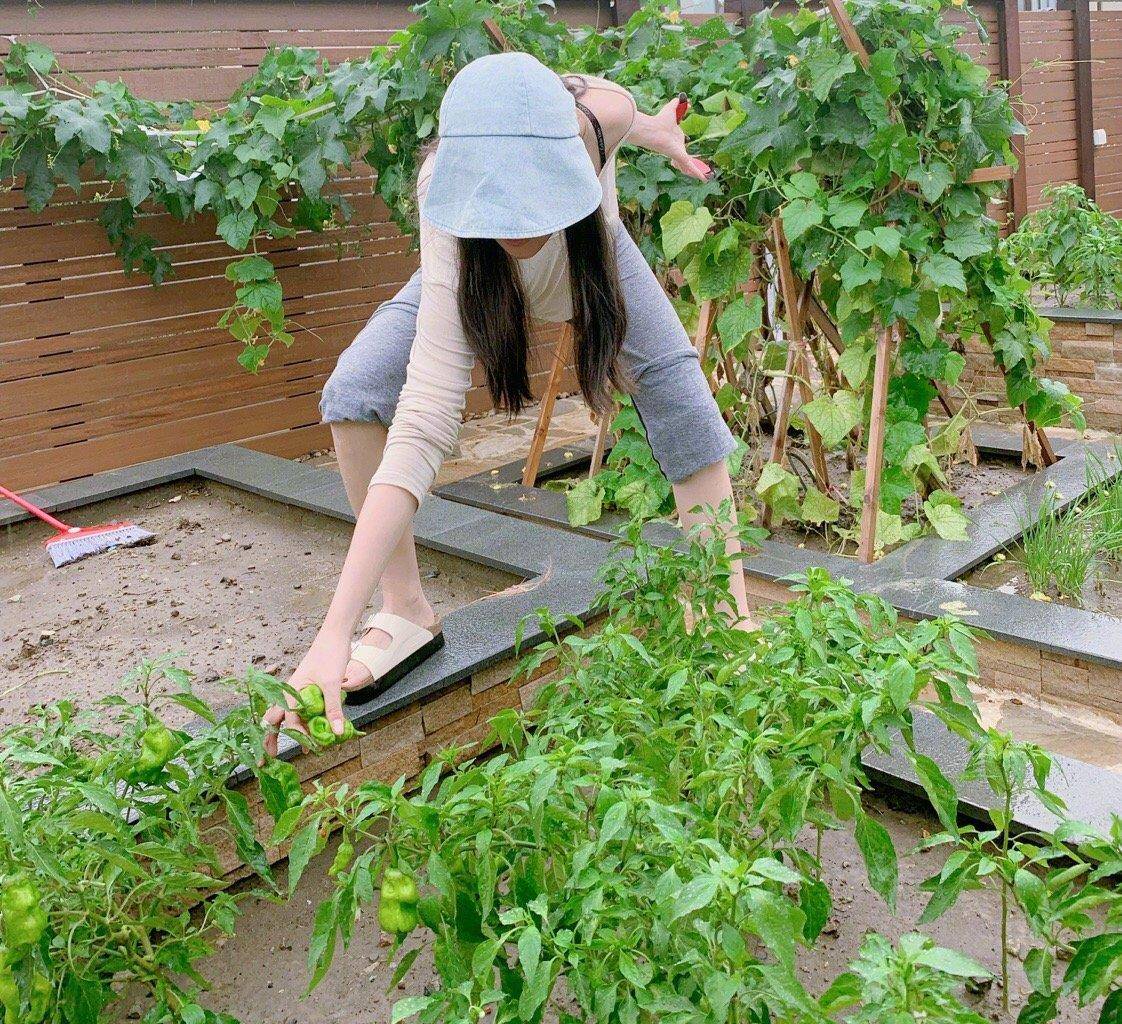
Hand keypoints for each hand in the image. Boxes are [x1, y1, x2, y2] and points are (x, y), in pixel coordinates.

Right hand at [263, 630, 351, 756]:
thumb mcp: (331, 684)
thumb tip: (336, 732)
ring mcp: (301, 691)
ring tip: (301, 748)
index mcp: (291, 691)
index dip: (296, 735)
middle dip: (271, 738)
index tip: (304, 748)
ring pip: (290, 715)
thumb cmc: (329, 656)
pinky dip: (309, 721)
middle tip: (267, 758)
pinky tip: (318, 730)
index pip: (289, 719)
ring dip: (293, 731)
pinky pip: (306, 709)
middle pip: (276, 719)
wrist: (335, 636)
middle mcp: (292, 693)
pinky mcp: (312, 690)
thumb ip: (333, 709)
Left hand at [654, 96, 713, 181]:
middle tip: (700, 169)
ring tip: (705, 177)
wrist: (652, 129)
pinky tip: (704, 179)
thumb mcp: (671, 109)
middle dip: (692, 165)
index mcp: (675, 139)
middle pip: (685, 160)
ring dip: (696, 172)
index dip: (685, 149)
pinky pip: (691, 166)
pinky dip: (697, 173)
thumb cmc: (659, 120)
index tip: (688, 151)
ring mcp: (678, 154)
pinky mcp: (680, 157)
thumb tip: (687, 101)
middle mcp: (677, 148)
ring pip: (688, 166)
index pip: (681, 146)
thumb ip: (677, 103)